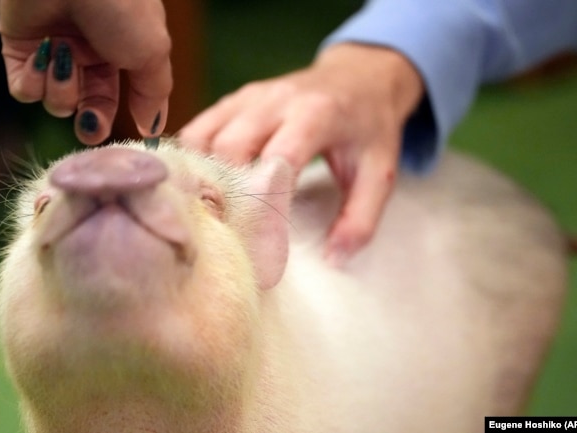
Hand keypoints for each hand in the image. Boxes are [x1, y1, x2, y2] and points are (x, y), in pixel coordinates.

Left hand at [0, 0, 171, 143]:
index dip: (119, 117)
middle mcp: (88, 53)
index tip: (121, 137)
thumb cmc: (120, 7)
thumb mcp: (152, 54)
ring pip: (57, 101)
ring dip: (62, 90)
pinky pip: (25, 89)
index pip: (118, 98)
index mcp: (121, 51)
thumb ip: (154, 95)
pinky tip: (42, 58)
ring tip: (65, 60)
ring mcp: (54, 51)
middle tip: (89, 124)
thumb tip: (152, 130)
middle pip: (87, 107)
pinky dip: (33, 82)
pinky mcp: (20, 48)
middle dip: (90, 120)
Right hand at [180, 44, 423, 265]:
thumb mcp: (381, 173)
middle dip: (226, 193)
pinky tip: (209, 186)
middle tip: (231, 232)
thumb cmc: (370, 129)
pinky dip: (195, 160)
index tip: (260, 243)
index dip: (264, 202)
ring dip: (204, 177)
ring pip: (203, 137)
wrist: (360, 76)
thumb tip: (333, 259)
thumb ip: (361, 219)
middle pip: (229, 147)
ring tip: (217, 211)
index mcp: (317, 115)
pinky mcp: (234, 99)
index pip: (277, 159)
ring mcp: (250, 96)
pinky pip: (199, 129)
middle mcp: (277, 100)